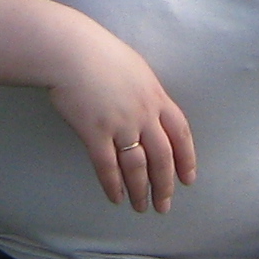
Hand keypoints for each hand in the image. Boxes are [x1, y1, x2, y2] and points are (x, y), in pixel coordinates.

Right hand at [47, 30, 197, 211]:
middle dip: (164, 184)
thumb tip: (150, 113)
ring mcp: (120, 124)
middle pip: (162, 157)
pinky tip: (116, 198)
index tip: (187, 179)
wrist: (70, 51)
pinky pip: (107, 166)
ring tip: (141, 207)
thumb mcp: (135, 69)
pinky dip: (113, 185)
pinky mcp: (95, 132)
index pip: (180, 133)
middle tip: (164, 205)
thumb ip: (146, 93)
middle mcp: (143, 114)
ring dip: (140, 190)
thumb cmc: (99, 53)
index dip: (186, 158)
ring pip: (137, 166)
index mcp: (156, 96)